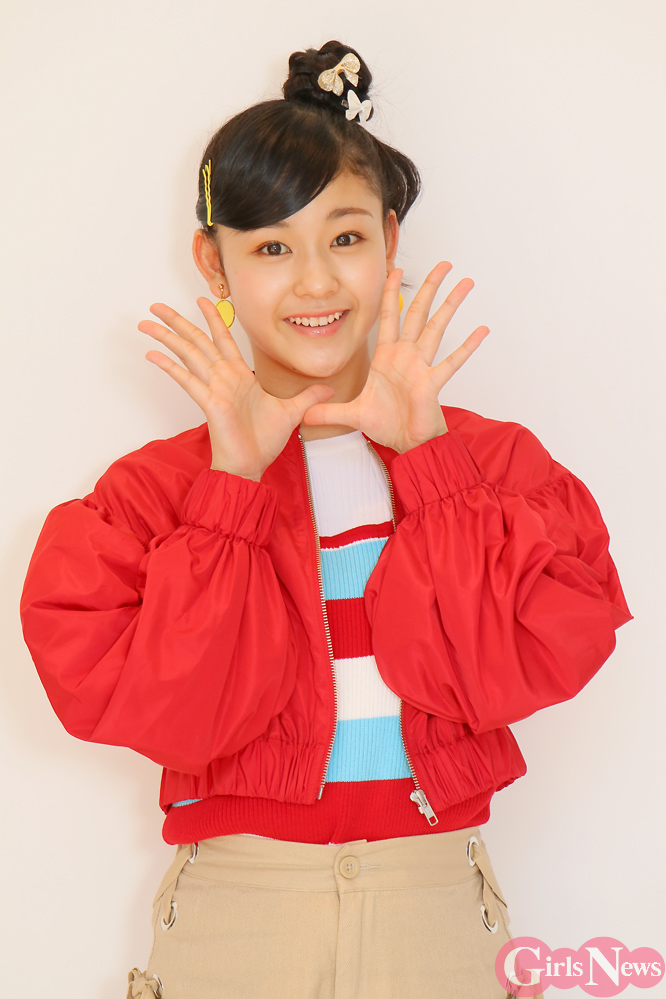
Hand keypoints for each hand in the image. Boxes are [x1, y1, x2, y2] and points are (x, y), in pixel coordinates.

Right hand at [138, 298, 335, 479]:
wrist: (251, 466)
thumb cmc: (263, 442)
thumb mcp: (293, 413)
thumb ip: (308, 397)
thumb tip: (330, 389)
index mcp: (239, 377)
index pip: (223, 340)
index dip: (213, 319)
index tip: (202, 300)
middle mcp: (223, 378)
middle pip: (197, 341)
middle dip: (178, 321)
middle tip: (157, 305)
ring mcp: (213, 389)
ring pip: (187, 354)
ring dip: (167, 336)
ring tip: (147, 322)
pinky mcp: (209, 403)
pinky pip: (186, 380)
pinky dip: (169, 367)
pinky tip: (152, 354)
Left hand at [301, 262, 489, 452]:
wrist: (407, 444)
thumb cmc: (388, 425)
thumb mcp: (352, 415)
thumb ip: (328, 412)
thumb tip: (304, 415)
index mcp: (388, 357)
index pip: (388, 317)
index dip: (390, 292)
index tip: (395, 269)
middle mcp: (407, 356)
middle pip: (418, 313)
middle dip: (429, 287)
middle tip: (443, 265)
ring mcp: (421, 367)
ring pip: (437, 328)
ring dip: (450, 305)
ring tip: (465, 283)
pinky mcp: (432, 383)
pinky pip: (451, 361)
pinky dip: (467, 346)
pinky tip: (481, 330)